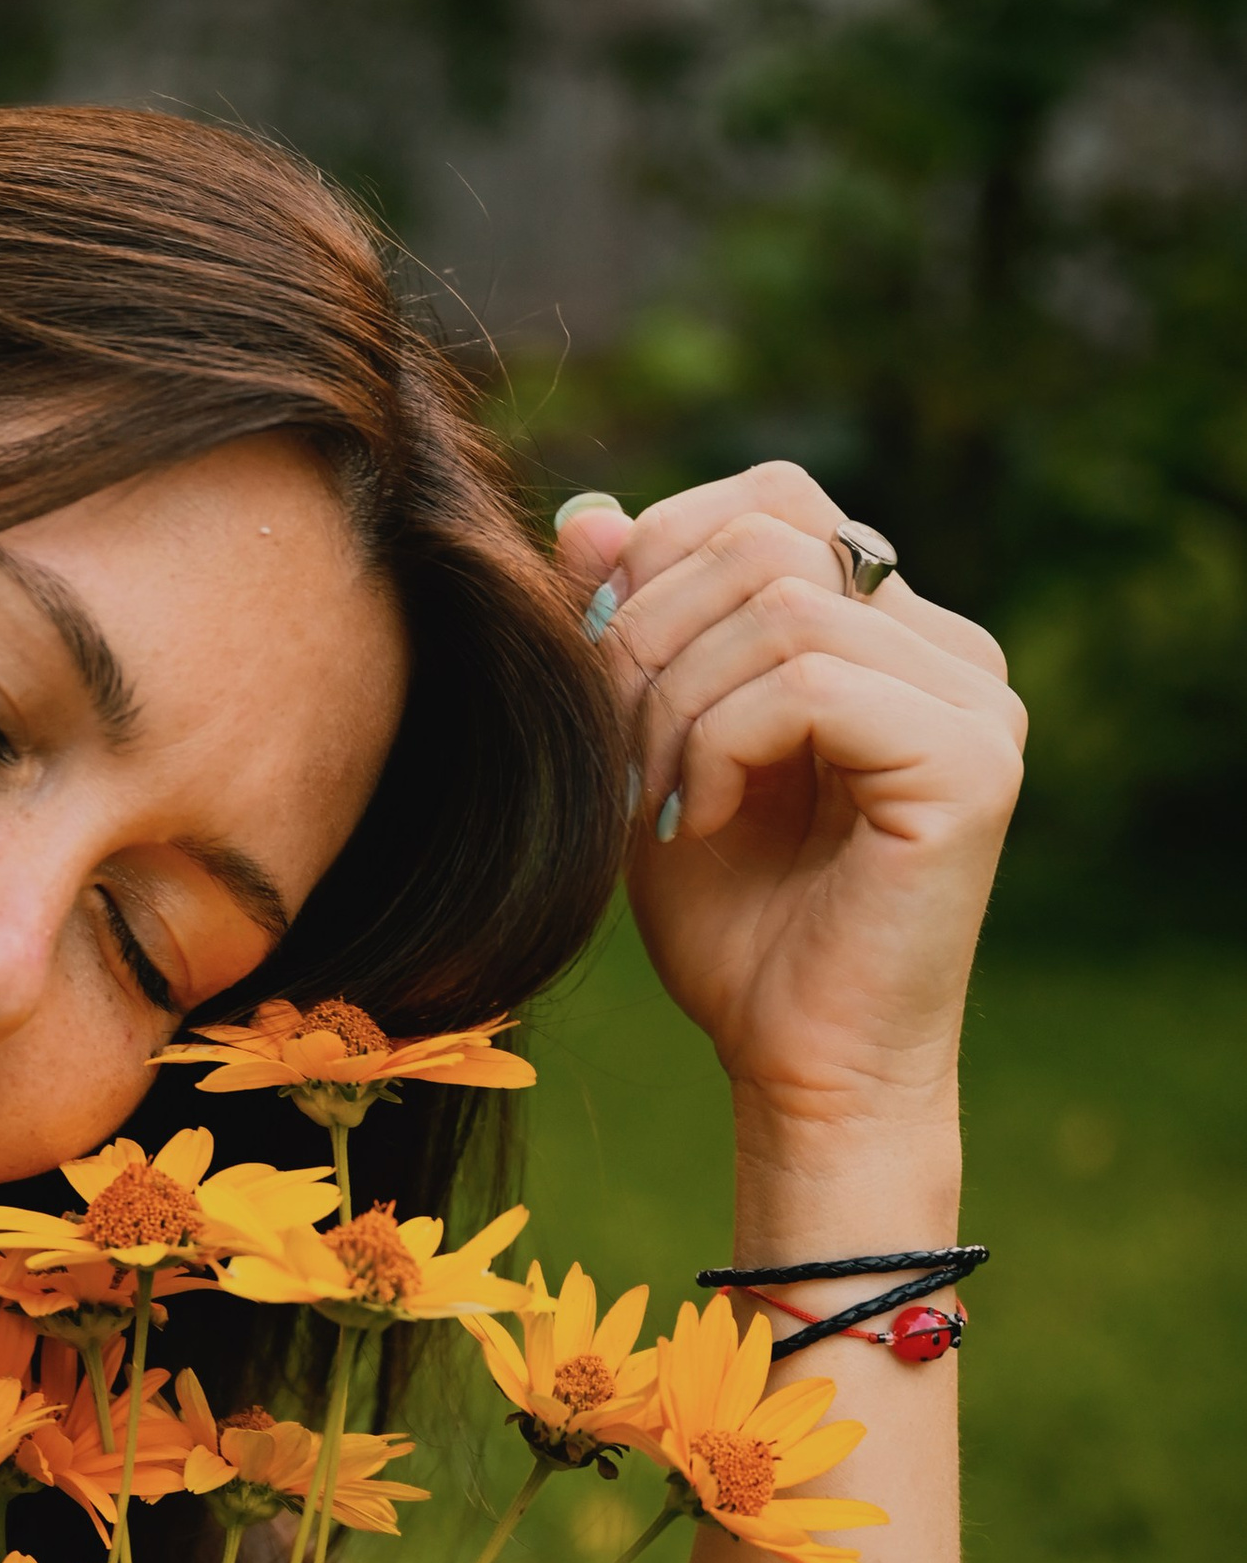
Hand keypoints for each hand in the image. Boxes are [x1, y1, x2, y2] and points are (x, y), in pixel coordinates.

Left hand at [557, 463, 1025, 1135]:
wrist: (798, 1062)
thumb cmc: (731, 924)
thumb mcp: (651, 753)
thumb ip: (629, 632)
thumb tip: (587, 514)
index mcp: (885, 630)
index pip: (770, 500)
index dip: (658, 559)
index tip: (602, 674)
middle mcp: (948, 646)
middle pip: (765, 536)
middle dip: (646, 636)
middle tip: (621, 755)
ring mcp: (975, 698)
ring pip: (777, 605)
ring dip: (673, 706)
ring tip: (662, 802)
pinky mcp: (971, 760)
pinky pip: (807, 682)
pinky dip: (720, 746)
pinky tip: (701, 820)